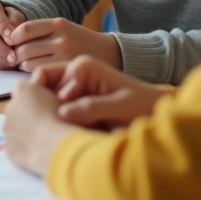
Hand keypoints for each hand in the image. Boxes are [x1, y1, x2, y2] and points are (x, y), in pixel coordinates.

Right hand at [0, 0, 25, 68]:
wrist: (0, 30)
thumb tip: (13, 34)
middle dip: (0, 48)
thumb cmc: (10, 21)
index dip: (2, 27)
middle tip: (14, 57)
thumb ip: (17, 22)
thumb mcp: (16, 16)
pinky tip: (4, 64)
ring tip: (12, 62)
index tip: (12, 39)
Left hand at [3, 78, 78, 176]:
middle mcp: (10, 107)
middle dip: (27, 114)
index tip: (45, 104)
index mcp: (23, 89)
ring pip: (14, 128)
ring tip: (43, 138)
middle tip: (45, 122)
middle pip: (16, 108)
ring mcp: (7, 130)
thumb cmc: (65, 118)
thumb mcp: (63, 96)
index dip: (34, 96)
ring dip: (23, 130)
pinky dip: (23, 147)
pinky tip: (38, 150)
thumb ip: (49, 93)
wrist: (57, 147)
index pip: (23, 87)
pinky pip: (15, 146)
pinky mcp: (9, 149)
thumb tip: (47, 98)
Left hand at [9, 18, 121, 71]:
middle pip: (23, 48)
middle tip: (15, 59)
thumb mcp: (64, 29)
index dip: (13, 38)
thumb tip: (12, 39)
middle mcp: (61, 38)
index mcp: (58, 24)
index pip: (24, 30)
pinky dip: (34, 74)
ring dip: (22, 66)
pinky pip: (39, 74)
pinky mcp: (66, 70)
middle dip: (15, 54)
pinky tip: (38, 73)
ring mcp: (64, 56)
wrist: (111, 53)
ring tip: (27, 66)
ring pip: (27, 63)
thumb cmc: (81, 41)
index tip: (12, 44)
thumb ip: (42, 32)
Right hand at [31, 56, 169, 129]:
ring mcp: (74, 88)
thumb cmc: (142, 105)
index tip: (61, 118)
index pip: (46, 75)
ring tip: (66, 131)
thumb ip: (92, 107)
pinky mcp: (76, 103)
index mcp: (83, 66)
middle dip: (47, 107)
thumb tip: (62, 114)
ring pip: (49, 101)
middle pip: (44, 88)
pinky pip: (59, 111)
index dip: (48, 97)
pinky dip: (60, 122)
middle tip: (60, 127)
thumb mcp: (120, 106)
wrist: (155, 110)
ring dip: (53, 116)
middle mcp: (75, 73)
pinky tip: (70, 133)